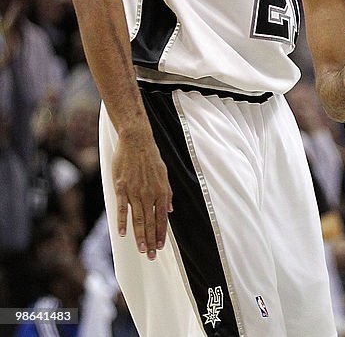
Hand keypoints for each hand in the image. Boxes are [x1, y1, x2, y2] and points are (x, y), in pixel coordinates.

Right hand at [112, 131, 172, 258]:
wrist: (137, 142)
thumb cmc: (151, 158)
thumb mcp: (164, 174)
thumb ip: (167, 193)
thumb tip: (170, 210)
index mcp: (161, 191)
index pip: (162, 218)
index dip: (161, 233)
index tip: (160, 247)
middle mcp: (149, 194)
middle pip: (151, 222)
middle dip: (151, 240)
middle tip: (151, 256)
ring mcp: (135, 192)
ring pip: (138, 218)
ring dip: (140, 236)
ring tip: (141, 249)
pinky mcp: (122, 188)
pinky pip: (122, 208)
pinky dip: (122, 221)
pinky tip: (123, 233)